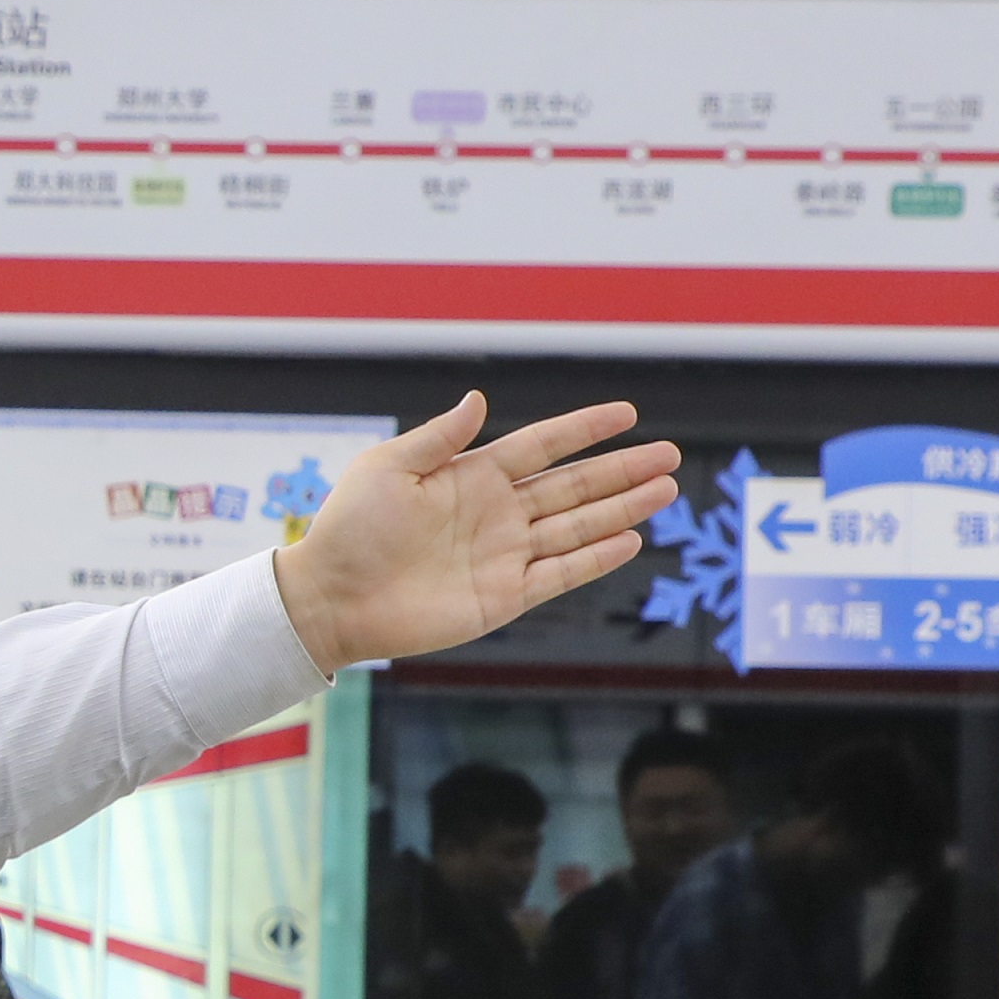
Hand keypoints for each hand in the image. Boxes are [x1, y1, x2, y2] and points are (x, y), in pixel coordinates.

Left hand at [271, 392, 681, 672]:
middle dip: (622, 470)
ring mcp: (503, 556)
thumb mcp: (388, 468)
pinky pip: (560, 574)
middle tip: (670, 454)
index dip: (584, 429)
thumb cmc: (347, 529)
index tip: (628, 413)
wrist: (328, 599)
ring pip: (578, 526)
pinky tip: (631, 539)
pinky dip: (596, 558)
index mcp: (471, 476)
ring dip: (622, 509)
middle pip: (574, 486)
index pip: (542, 446)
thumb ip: (439, 437)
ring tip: (667, 489)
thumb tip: (479, 399)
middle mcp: (495, 514)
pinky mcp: (502, 597)